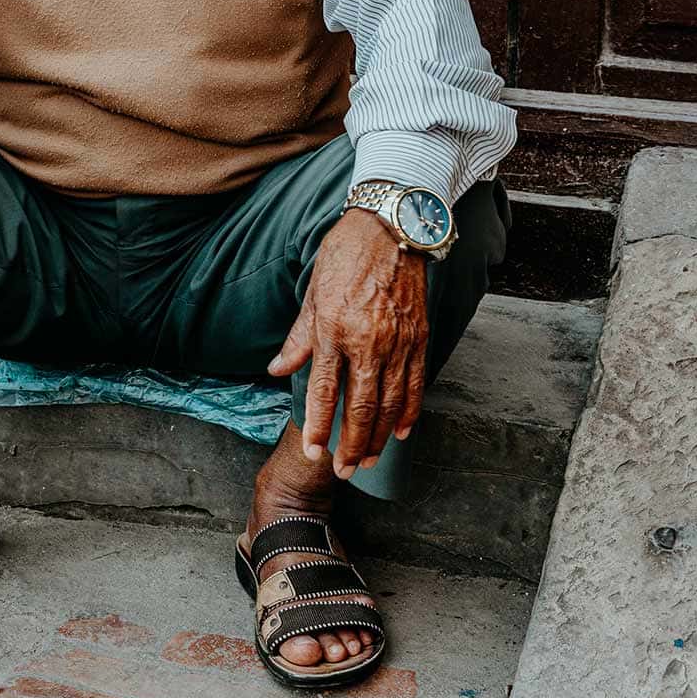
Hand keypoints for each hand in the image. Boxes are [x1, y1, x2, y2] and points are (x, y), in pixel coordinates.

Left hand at [268, 207, 427, 478]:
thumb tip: (277, 368)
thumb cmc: (345, 255)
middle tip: (346, 471)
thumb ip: (298, 338)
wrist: (391, 226)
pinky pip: (416, 383)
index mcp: (333, 329)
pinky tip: (403, 431)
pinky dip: (410, 411)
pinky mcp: (419, 337)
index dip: (318, 426)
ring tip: (371, 459)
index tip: (314, 450)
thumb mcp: (312, 293)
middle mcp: (367, 341)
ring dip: (380, 437)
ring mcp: (397, 341)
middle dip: (352, 445)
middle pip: (361, 407)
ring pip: (390, 402)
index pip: (323, 391)